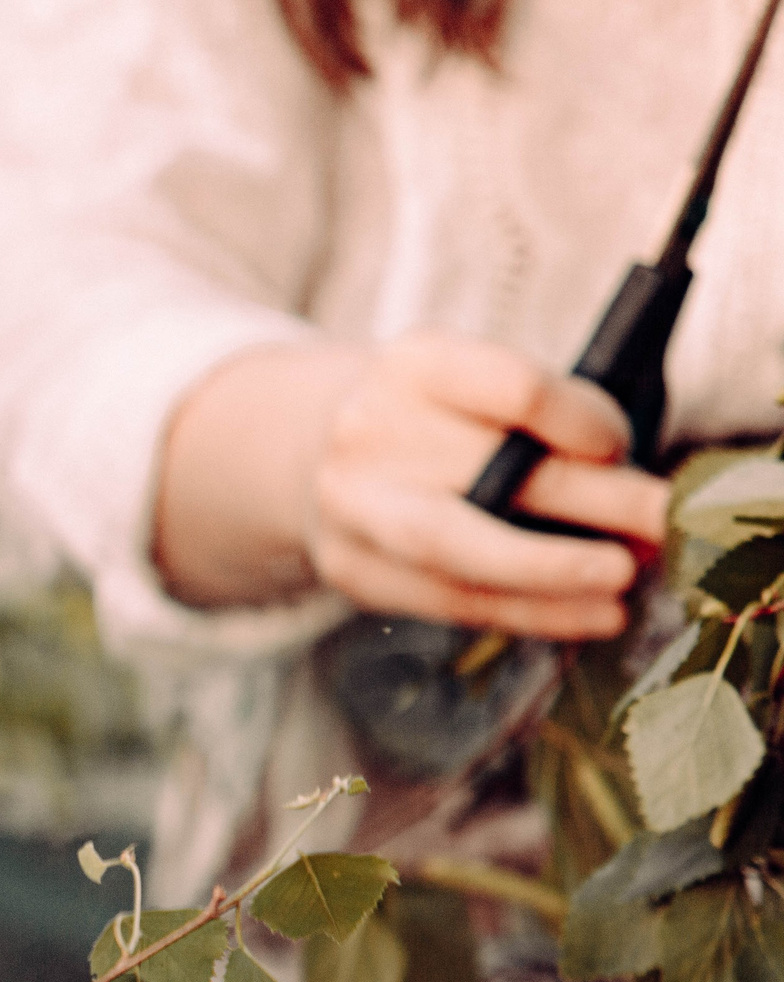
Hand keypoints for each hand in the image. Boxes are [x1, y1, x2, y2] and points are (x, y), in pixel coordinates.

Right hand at [155, 331, 667, 637]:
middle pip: (494, 476)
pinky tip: (588, 615)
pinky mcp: (353, 569)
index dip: (582, 423)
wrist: (319, 451)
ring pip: (463, 553)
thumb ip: (554, 422)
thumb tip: (644, 498)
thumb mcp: (481, 387)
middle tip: (662, 526)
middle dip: (596, 507)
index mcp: (415, 366)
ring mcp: (353, 507)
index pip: (515, 391)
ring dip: (558, 576)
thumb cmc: (436, 419)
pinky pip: (452, 601)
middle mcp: (369, 432)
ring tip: (624, 584)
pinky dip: (531, 613)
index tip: (620, 448)